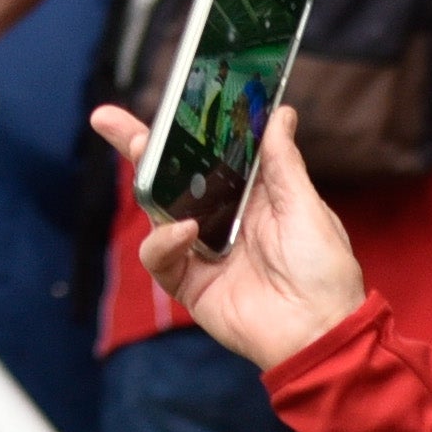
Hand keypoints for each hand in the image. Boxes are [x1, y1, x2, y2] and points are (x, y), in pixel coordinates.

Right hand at [107, 99, 367, 368]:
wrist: (319, 332)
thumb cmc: (324, 270)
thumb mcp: (306, 206)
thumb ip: (282, 163)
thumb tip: (280, 113)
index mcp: (254, 197)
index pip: (211, 155)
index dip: (187, 130)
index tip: (167, 99)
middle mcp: (223, 220)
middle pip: (172, 177)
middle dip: (138, 148)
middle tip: (107, 119)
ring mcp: (202, 251)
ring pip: (157, 212)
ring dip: (150, 187)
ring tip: (149, 163)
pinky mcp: (189, 284)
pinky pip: (159, 258)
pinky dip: (163, 242)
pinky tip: (182, 233)